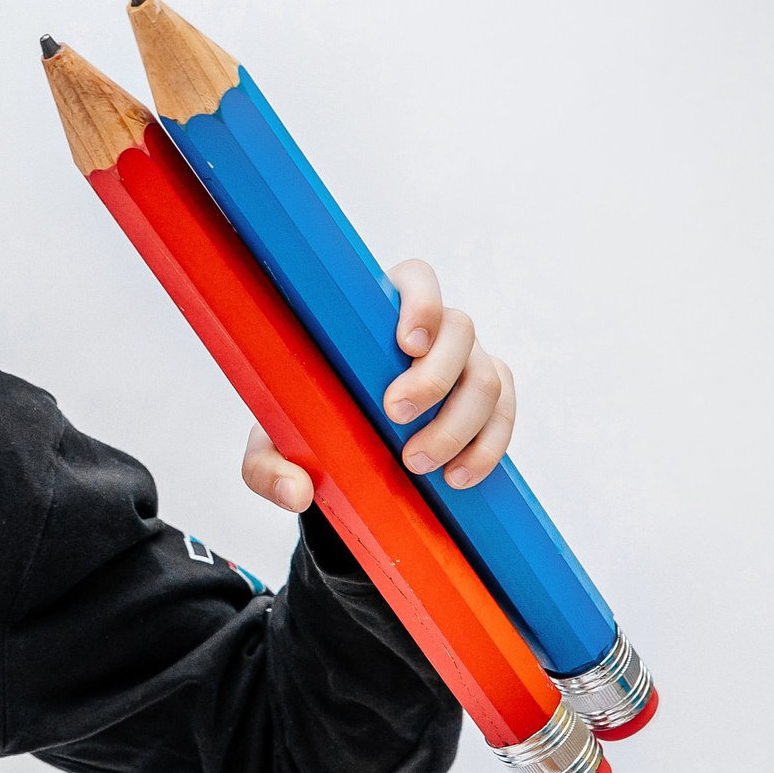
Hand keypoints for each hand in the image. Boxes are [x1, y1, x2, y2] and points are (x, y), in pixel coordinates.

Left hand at [240, 258, 516, 512]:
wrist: (343, 452)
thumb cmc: (307, 425)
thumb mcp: (272, 447)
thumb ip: (268, 467)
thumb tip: (295, 493)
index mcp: (379, 313)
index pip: (417, 279)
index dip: (422, 303)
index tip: (406, 345)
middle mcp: (433, 330)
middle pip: (461, 330)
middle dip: (434, 377)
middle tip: (395, 417)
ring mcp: (467, 362)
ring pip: (487, 377)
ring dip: (457, 424)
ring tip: (417, 463)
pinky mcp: (488, 400)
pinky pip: (505, 414)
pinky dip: (487, 448)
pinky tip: (458, 476)